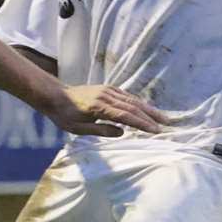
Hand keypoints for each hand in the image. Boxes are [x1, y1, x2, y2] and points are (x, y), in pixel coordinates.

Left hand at [46, 84, 166, 136]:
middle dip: (150, 117)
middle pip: (133, 107)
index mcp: (99, 107)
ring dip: (149, 109)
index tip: (155, 131)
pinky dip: (140, 104)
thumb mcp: (78, 128)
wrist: (56, 95)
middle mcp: (106, 96)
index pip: (125, 116)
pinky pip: (128, 97)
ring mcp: (109, 91)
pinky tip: (148, 110)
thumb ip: (100, 130)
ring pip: (133, 100)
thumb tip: (122, 133)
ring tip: (163, 118)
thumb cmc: (65, 115)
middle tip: (166, 126)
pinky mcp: (109, 89)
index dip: (141, 123)